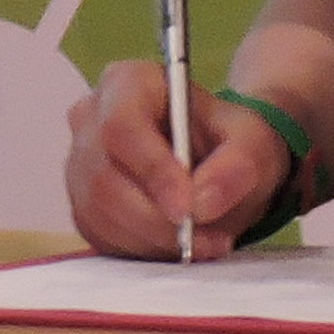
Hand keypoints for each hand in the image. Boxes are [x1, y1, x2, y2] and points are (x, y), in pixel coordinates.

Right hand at [63, 61, 294, 260]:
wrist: (219, 161)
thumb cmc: (230, 140)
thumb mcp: (253, 143)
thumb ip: (237, 166)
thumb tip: (203, 201)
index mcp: (128, 83)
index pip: (121, 126)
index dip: (151, 170)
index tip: (188, 208)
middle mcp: (91, 118)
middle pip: (103, 177)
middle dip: (155, 218)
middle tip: (203, 238)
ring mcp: (80, 163)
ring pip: (99, 212)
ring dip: (152, 239)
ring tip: (203, 243)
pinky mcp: (83, 204)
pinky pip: (100, 236)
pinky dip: (142, 249)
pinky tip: (178, 244)